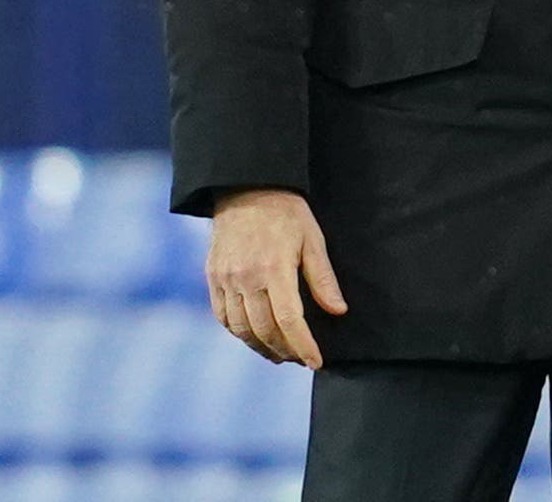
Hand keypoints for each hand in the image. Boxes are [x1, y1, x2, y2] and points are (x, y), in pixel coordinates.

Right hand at [207, 188, 346, 367]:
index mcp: (275, 268)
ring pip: (241, 329)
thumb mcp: (313, 239)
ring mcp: (225, 279)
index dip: (303, 346)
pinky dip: (239, 333)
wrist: (246, 189)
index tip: (315, 362)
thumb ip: (323, 278)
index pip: (289, 320)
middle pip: (265, 330)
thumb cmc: (287, 213)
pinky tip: (255, 336)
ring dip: (261, 347)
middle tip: (300, 359)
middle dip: (285, 350)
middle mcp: (246, 278)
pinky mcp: (212, 278)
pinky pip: (223, 317)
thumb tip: (339, 311)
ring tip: (280, 353)